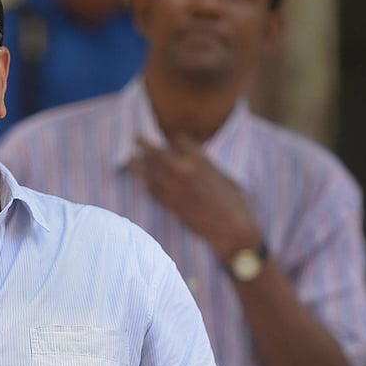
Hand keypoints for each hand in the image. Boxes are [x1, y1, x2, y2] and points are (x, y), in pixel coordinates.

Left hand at [130, 134, 260, 260]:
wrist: (229, 228)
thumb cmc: (234, 202)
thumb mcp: (223, 175)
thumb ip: (205, 165)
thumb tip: (195, 161)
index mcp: (199, 160)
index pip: (179, 140)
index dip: (175, 139)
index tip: (173, 140)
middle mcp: (182, 170)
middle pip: (157, 151)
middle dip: (145, 143)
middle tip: (136, 137)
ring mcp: (172, 187)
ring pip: (148, 171)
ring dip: (138, 163)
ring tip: (131, 157)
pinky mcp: (168, 204)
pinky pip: (151, 189)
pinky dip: (146, 183)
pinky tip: (144, 180)